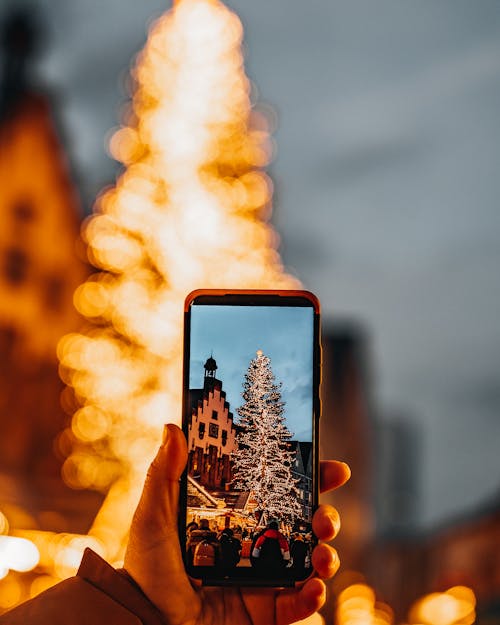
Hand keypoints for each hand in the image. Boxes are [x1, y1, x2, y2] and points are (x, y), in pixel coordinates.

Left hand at [124, 424, 349, 624]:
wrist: (147, 623)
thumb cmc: (147, 569)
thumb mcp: (155, 516)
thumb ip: (164, 474)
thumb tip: (173, 428)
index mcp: (238, 518)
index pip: (279, 492)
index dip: (309, 479)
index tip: (332, 468)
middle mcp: (256, 544)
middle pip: (305, 525)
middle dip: (327, 517)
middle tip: (326, 518)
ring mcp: (263, 578)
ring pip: (310, 562)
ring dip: (327, 556)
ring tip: (323, 556)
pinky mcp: (264, 611)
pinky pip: (297, 604)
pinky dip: (312, 596)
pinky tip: (313, 588)